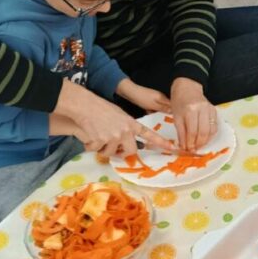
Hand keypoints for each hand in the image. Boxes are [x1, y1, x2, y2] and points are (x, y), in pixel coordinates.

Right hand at [55, 80, 173, 155]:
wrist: (85, 105)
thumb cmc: (100, 108)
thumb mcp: (119, 115)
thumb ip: (125, 128)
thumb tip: (124, 142)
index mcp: (131, 124)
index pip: (149, 135)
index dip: (160, 142)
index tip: (172, 148)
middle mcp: (125, 131)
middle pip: (130, 151)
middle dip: (122, 153)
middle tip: (114, 149)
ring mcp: (113, 137)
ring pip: (110, 153)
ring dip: (102, 149)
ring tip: (97, 137)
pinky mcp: (101, 141)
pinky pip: (96, 150)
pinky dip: (90, 146)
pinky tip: (88, 136)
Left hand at [117, 80, 171, 113]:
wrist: (130, 92)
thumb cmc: (141, 98)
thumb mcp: (153, 105)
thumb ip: (163, 108)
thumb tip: (173, 111)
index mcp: (163, 98)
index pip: (172, 105)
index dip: (175, 111)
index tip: (175, 118)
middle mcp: (160, 98)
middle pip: (166, 107)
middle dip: (166, 113)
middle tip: (166, 121)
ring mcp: (154, 99)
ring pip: (159, 108)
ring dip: (158, 113)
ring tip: (157, 118)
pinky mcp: (149, 101)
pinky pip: (153, 107)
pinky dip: (152, 111)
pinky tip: (149, 113)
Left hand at [171, 77, 216, 151]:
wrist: (187, 88)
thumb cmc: (179, 101)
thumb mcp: (176, 116)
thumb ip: (181, 132)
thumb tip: (184, 146)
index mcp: (190, 110)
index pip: (192, 131)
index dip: (190, 143)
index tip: (187, 149)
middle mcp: (202, 109)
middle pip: (203, 132)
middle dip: (198, 144)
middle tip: (193, 149)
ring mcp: (210, 110)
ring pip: (211, 131)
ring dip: (205, 141)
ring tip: (198, 145)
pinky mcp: (214, 111)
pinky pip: (214, 127)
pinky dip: (210, 135)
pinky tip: (204, 138)